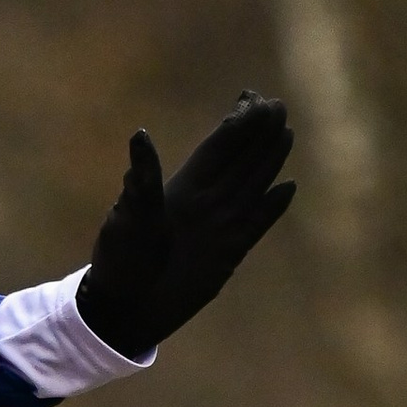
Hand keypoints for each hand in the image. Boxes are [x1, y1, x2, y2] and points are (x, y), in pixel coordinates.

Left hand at [74, 92, 294, 357]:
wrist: (125, 309)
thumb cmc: (119, 262)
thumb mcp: (127, 219)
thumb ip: (142, 180)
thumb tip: (140, 135)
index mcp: (182, 189)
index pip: (216, 147)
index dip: (234, 123)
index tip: (251, 97)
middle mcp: (204, 202)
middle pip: (239, 159)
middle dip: (258, 131)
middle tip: (276, 104)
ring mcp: (218, 226)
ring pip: (252, 185)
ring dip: (269, 159)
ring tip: (285, 132)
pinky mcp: (228, 253)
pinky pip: (257, 224)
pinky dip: (272, 208)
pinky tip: (288, 188)